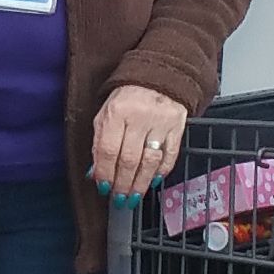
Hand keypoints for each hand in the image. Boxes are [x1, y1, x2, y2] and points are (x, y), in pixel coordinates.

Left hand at [89, 82, 193, 202]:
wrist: (158, 75)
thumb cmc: (127, 98)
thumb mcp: (106, 114)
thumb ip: (99, 142)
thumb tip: (96, 172)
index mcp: (117, 113)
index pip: (108, 150)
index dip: (105, 173)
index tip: (103, 187)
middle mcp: (139, 118)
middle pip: (130, 159)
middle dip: (123, 184)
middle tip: (119, 198)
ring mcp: (160, 123)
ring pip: (150, 161)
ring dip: (141, 183)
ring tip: (133, 196)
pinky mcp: (177, 127)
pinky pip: (170, 155)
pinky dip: (161, 171)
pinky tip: (153, 181)